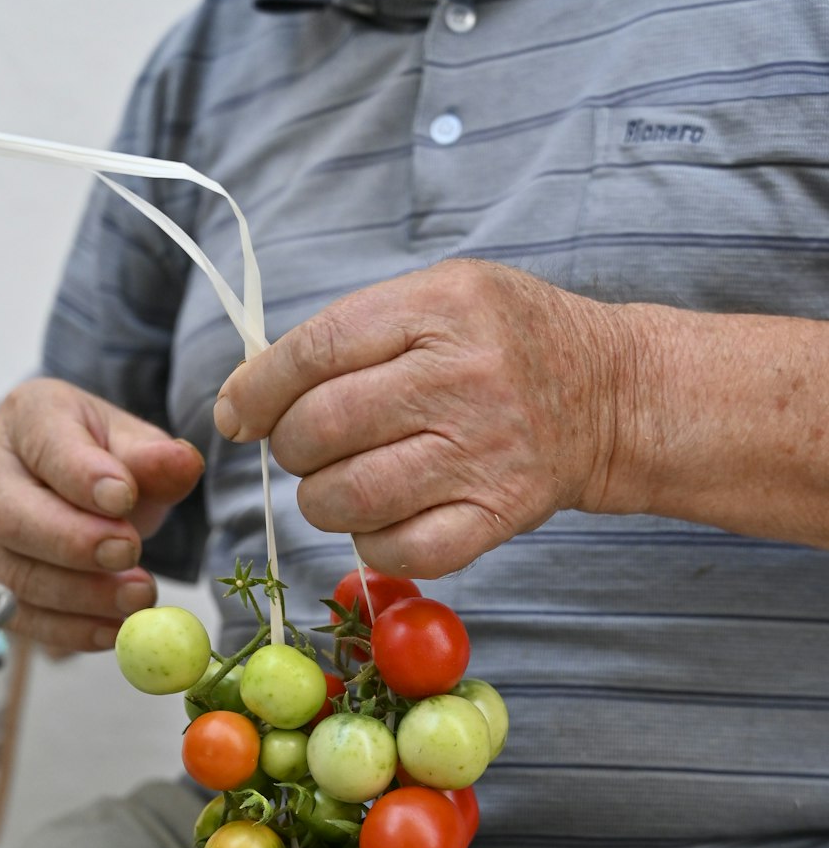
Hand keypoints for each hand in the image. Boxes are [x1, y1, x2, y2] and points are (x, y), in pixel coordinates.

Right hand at [0, 378, 203, 650]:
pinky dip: (71, 631)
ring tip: (137, 597)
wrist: (74, 484)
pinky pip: (22, 618)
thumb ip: (154, 457)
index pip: (44, 444)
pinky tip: (116, 629)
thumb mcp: (132, 443)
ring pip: (15, 576)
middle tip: (130, 553)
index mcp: (27, 418)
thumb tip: (183, 462)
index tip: (125, 497)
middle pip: (10, 517)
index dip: (81, 476)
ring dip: (80, 595)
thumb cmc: (101, 457)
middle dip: (74, 543)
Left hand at [213, 259, 629, 577]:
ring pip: (352, 497)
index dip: (257, 390)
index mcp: (439, 310)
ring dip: (322, 500)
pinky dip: (372, 544)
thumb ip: (348, 334)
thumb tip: (247, 397)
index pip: (315, 352)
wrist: (611, 394)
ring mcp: (484, 453)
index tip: (237, 414)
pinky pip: (403, 549)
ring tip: (340, 484)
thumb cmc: (504, 343)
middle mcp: (461, 380)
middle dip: (291, 448)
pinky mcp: (500, 513)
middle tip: (305, 448)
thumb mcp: (437, 298)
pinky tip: (381, 520)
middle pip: (323, 429)